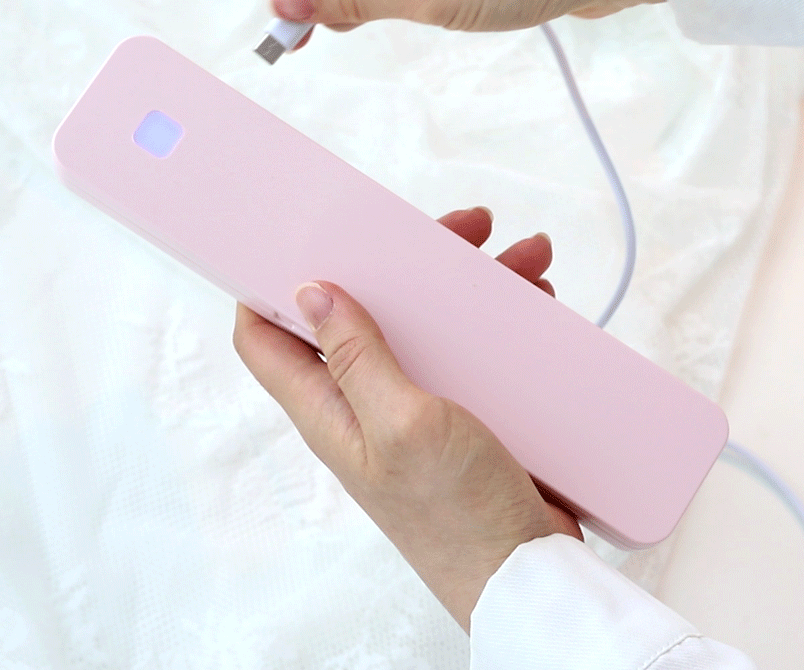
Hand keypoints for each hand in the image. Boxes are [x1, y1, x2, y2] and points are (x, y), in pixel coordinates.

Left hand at [232, 206, 581, 632]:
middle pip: (361, 310)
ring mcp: (412, 405)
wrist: (525, 574)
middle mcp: (362, 401)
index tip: (301, 234)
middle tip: (459, 229)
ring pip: (424, 322)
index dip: (268, 285)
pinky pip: (467, 349)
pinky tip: (537, 301)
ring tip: (524, 258)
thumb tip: (309, 291)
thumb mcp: (401, 423)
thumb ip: (355, 357)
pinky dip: (497, 320)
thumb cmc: (456, 514)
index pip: (266, 337)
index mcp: (328, 406)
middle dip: (402, 262)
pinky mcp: (459, 412)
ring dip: (467, 285)